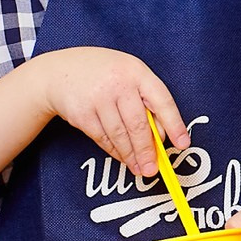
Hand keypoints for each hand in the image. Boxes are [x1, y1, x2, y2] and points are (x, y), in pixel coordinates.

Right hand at [31, 47, 188, 177]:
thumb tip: (161, 135)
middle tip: (154, 169)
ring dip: (132, 156)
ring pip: (120, 136)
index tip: (182, 143)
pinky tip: (122, 157)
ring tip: (140, 168)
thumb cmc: (102, 74)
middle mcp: (118, 84)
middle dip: (148, 151)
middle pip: (139, 125)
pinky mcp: (82, 114)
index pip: (162, 100)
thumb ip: (146, 99)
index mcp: (136, 71)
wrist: (58, 72)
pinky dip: (115, 152)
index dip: (174, 124)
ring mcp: (98, 99)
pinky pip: (103, 139)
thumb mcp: (128, 75)